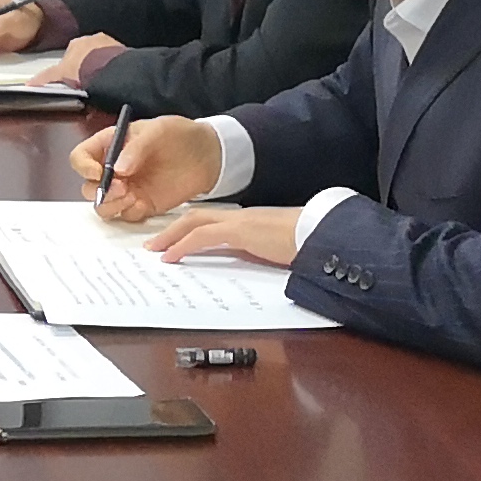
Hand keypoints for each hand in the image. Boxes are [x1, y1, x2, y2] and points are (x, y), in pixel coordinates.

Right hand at [48, 32, 127, 85]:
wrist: (109, 71)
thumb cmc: (84, 68)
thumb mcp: (60, 74)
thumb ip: (45, 78)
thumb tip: (30, 83)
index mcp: (75, 43)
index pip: (69, 55)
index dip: (69, 67)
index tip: (72, 77)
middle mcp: (92, 39)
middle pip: (86, 54)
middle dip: (85, 66)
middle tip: (85, 83)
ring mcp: (109, 45)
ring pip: (101, 57)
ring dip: (99, 67)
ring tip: (99, 83)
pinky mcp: (122, 53)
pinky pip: (114, 62)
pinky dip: (112, 69)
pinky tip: (110, 80)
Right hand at [67, 113, 220, 222]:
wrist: (208, 155)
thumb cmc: (180, 135)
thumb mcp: (158, 131)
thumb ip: (136, 148)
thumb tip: (118, 169)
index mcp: (110, 145)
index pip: (81, 157)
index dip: (84, 167)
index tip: (97, 172)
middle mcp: (113, 169)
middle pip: (87, 186)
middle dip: (98, 190)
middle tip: (120, 187)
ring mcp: (126, 189)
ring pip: (102, 205)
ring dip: (110, 204)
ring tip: (131, 196)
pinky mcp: (140, 204)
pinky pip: (124, 215)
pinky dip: (128, 212)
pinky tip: (143, 203)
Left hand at [150, 205, 309, 266]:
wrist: (325, 235)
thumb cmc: (308, 245)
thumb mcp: (276, 251)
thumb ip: (258, 253)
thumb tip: (246, 263)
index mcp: (249, 221)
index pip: (212, 220)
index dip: (189, 229)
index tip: (174, 241)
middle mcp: (241, 217)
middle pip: (197, 216)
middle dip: (173, 230)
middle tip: (154, 245)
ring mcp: (240, 221)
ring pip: (195, 222)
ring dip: (172, 235)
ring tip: (155, 250)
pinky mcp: (241, 230)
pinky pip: (204, 235)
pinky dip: (183, 245)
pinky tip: (171, 256)